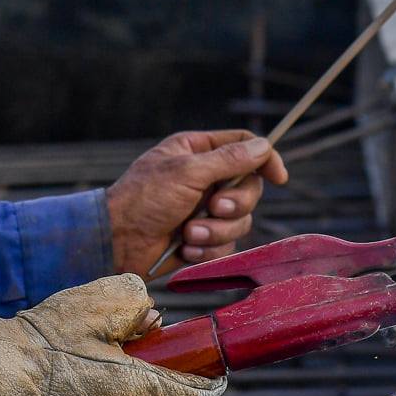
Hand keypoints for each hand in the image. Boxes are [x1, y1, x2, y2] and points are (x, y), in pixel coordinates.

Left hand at [105, 130, 287, 276]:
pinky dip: (208, 250)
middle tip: (213, 208)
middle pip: (249, 188)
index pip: (245, 147)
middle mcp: (204, 178)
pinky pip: (226, 245)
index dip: (265, 159)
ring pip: (240, 221)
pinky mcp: (202, 239)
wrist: (117, 243)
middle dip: (235, 204)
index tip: (278, 177)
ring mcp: (204, 210)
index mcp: (198, 151)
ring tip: (189, 234)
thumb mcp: (187, 172)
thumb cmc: (144, 199)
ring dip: (216, 231)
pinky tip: (185, 249)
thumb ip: (229, 160)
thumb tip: (264, 146)